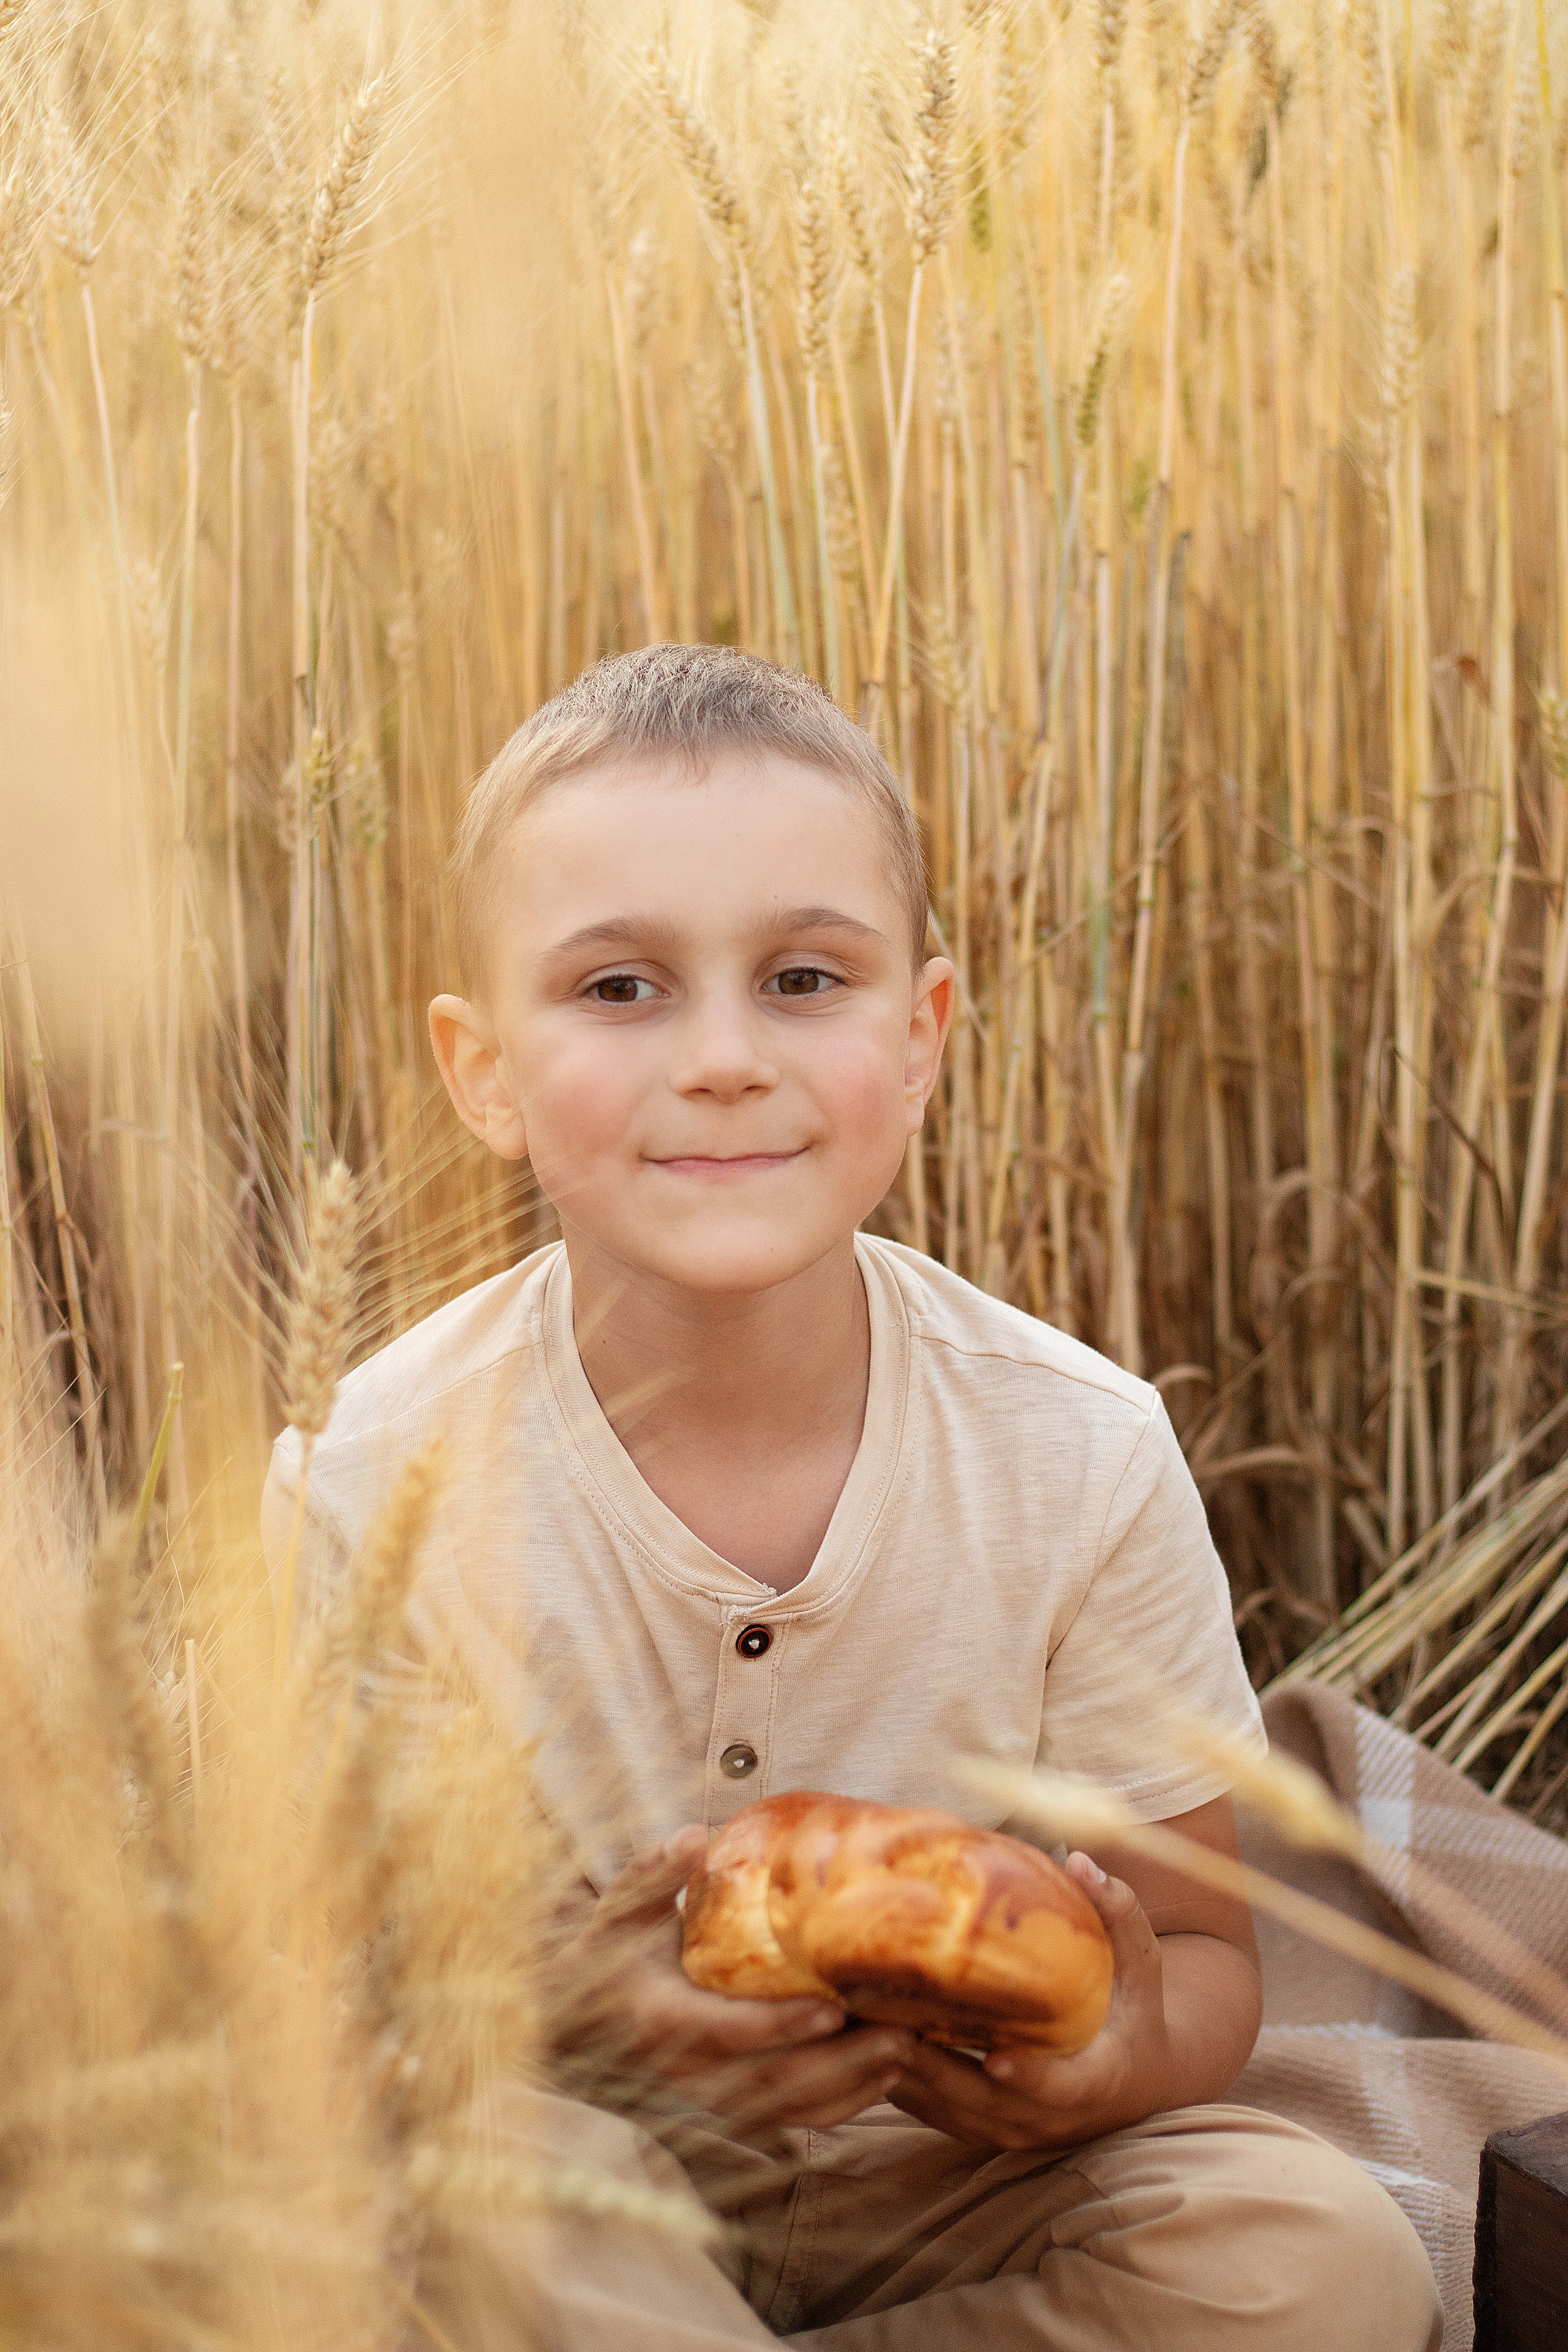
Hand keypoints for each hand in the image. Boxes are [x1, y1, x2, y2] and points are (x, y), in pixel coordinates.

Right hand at [546, 1824, 915, 2131]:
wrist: (580, 2016)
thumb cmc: (611, 1949)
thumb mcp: (623, 1907)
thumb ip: (654, 1872)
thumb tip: (692, 1837)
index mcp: (661, 2017)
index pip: (724, 2031)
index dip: (778, 2027)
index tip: (832, 2010)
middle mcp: (685, 2070)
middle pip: (768, 2083)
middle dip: (837, 2066)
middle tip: (899, 2036)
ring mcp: (707, 2096)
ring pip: (784, 2108)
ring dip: (848, 2089)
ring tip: (906, 2055)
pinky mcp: (726, 2105)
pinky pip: (786, 2118)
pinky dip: (837, 2107)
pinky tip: (885, 2081)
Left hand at [885, 1851, 1172, 2150]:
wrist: (1132, 2077)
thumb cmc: (1133, 2007)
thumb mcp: (1140, 1961)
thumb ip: (1117, 1913)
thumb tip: (1082, 1862)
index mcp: (1097, 2079)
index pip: (1063, 2086)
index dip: (1032, 2078)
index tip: (999, 2058)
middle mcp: (1051, 2118)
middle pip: (986, 2104)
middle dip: (935, 2071)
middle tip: (886, 2027)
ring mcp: (1014, 2129)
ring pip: (949, 2113)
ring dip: (904, 2078)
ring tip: (857, 2031)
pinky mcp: (983, 2127)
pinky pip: (933, 2114)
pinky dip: (897, 2085)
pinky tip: (858, 2043)